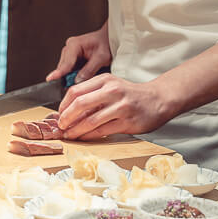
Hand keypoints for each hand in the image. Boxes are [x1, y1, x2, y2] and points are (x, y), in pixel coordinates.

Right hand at [46, 22, 111, 83]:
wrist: (110, 40)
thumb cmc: (107, 45)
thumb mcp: (102, 58)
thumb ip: (89, 69)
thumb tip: (77, 81)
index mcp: (74, 44)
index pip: (66, 62)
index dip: (59, 72)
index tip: (51, 79)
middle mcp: (69, 47)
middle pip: (63, 67)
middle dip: (67, 78)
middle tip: (73, 89)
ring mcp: (69, 53)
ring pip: (66, 70)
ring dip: (72, 77)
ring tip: (81, 81)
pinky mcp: (72, 58)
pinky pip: (70, 70)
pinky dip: (74, 75)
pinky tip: (82, 78)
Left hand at [56, 73, 171, 140]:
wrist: (158, 99)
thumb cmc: (131, 94)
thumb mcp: (112, 86)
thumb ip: (93, 94)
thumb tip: (69, 110)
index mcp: (105, 80)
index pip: (75, 91)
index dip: (63, 105)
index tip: (59, 114)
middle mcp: (112, 91)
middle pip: (80, 104)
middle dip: (66, 117)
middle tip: (60, 126)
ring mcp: (120, 107)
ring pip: (90, 120)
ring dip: (76, 130)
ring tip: (69, 135)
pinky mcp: (127, 122)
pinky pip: (102, 131)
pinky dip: (89, 136)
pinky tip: (83, 138)